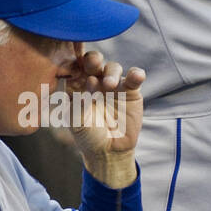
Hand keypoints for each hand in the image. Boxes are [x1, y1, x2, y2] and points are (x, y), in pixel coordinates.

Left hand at [61, 48, 143, 187]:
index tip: (74, 68)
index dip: (74, 64)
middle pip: (94, 62)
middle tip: (93, 65)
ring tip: (109, 85)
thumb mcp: (77, 122)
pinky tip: (136, 76)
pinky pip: (134, 78)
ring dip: (111, 72)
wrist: (108, 150)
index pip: (74, 67)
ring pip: (113, 68)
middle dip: (93, 60)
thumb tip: (83, 93)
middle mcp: (94, 79)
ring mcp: (113, 84)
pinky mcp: (131, 91)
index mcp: (76, 84)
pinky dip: (136, 74)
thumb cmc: (87, 135)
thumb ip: (78, 106)